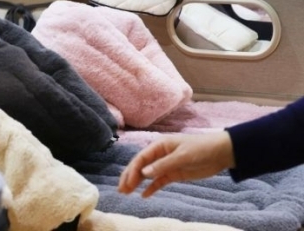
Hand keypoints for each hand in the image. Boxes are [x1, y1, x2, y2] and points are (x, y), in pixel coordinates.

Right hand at [118, 132, 234, 197]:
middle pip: (141, 166)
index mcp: (159, 145)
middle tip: (121, 190)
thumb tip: (144, 173)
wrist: (221, 152)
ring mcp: (166, 164)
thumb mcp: (182, 156)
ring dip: (137, 182)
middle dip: (130, 177)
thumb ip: (163, 165)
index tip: (126, 183)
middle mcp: (160, 154)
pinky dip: (151, 187)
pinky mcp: (174, 173)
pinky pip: (159, 181)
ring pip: (147, 174)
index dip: (132, 171)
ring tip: (126, 193)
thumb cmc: (201, 149)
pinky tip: (144, 195)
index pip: (141, 158)